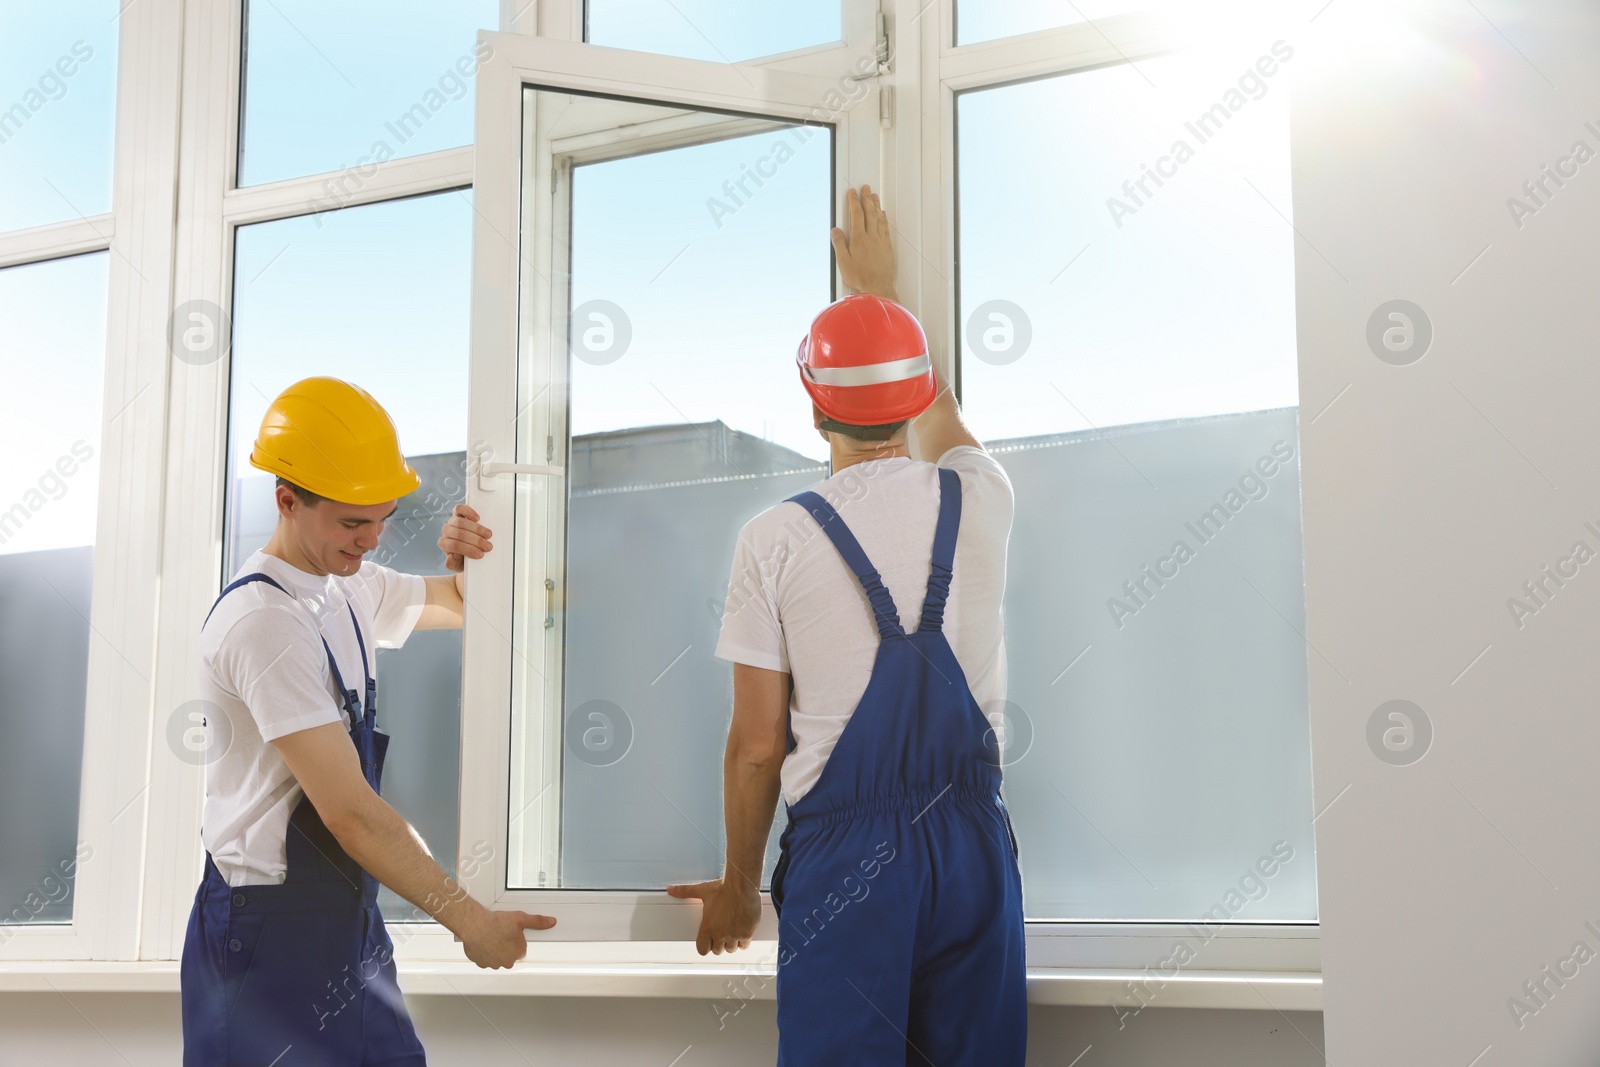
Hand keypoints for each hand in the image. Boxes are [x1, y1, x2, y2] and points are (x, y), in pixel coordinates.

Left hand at [439, 503, 491, 572]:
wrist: (464, 552)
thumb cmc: (461, 559)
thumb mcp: (456, 566)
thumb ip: (452, 563)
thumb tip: (454, 555)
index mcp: (444, 544)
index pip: (455, 546)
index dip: (468, 549)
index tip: (480, 554)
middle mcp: (446, 531)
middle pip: (460, 534)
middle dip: (476, 540)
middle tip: (488, 546)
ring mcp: (451, 521)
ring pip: (461, 522)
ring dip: (477, 529)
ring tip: (488, 535)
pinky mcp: (457, 513)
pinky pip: (459, 509)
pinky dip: (468, 512)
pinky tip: (477, 518)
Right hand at [460, 908, 556, 969]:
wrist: (476, 926)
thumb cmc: (496, 923)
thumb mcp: (521, 918)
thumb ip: (537, 921)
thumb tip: (550, 922)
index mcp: (519, 953)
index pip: (521, 948)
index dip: (516, 939)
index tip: (511, 932)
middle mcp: (507, 961)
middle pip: (509, 955)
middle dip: (506, 946)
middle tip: (501, 933)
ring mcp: (493, 964)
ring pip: (496, 958)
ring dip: (495, 950)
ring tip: (491, 937)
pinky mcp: (481, 963)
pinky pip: (484, 959)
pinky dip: (484, 953)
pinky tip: (483, 942)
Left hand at [667, 877, 761, 954]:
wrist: (742, 886)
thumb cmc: (724, 888)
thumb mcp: (702, 890)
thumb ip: (685, 892)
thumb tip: (671, 889)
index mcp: (707, 927)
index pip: (702, 950)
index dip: (706, 946)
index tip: (709, 940)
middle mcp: (720, 934)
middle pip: (718, 951)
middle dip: (719, 944)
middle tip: (722, 934)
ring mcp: (734, 935)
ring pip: (731, 949)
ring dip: (731, 944)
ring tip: (732, 934)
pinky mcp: (747, 933)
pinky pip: (744, 945)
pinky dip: (743, 942)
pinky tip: (743, 934)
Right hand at [831, 184, 897, 300]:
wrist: (878, 287)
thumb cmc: (860, 277)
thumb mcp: (843, 262)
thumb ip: (839, 244)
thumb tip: (836, 230)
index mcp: (859, 239)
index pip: (856, 214)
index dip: (854, 201)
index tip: (852, 192)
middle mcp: (871, 237)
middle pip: (869, 212)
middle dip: (866, 198)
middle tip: (865, 188)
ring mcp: (881, 241)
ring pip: (879, 218)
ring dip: (876, 205)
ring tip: (874, 196)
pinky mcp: (887, 247)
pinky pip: (885, 228)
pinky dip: (884, 219)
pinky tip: (883, 214)